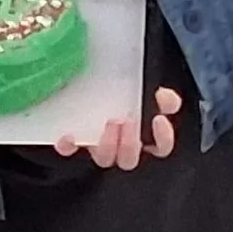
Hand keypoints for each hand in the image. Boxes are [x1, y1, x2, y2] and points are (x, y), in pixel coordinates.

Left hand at [56, 88, 182, 168]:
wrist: (74, 73)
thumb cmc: (112, 79)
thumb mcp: (136, 78)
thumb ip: (152, 88)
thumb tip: (164, 96)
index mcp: (140, 129)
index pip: (160, 146)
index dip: (163, 138)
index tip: (158, 119)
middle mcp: (118, 142)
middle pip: (130, 159)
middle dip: (131, 144)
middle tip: (127, 121)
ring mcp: (94, 144)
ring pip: (105, 158)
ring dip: (108, 145)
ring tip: (107, 122)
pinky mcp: (71, 143)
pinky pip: (68, 150)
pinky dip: (69, 145)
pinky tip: (68, 136)